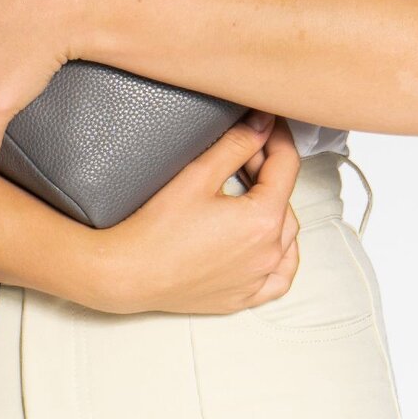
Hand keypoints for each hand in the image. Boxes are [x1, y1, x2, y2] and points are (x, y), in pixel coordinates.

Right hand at [89, 112, 302, 316]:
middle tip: (242, 150)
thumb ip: (237, 144)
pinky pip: (279, 275)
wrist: (131, 273)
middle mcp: (269, 252)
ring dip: (274, 206)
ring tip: (246, 188)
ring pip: (286, 234)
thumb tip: (264, 124)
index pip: (287, 165)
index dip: (277, 136)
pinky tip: (264, 238)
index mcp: (263, 220)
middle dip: (268, 168)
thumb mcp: (199, 174)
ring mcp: (258, 278)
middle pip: (284, 197)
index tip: (266, 122)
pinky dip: (280, 253)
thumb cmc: (158, 229)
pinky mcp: (244, 296)